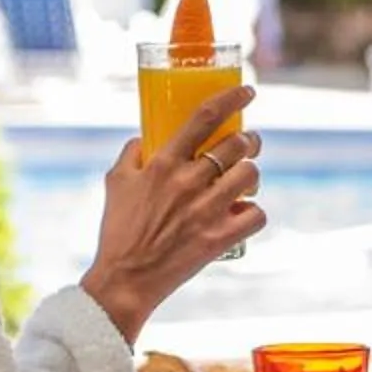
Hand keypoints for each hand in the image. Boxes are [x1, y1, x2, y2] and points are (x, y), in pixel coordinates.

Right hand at [81, 87, 263, 343]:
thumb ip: (131, 153)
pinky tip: (244, 212)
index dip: (232, 98)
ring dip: (252, 172)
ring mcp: (207, 211)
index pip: (205, 117)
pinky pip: (257, 215)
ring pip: (251, 175)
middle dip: (249, 140)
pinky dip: (254, 212)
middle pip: (236, 144)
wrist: (125, 279)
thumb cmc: (118, 230)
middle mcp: (188, 182)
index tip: (247, 92)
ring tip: (245, 176)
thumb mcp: (114, 183)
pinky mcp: (220, 239)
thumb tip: (145, 138)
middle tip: (247, 143)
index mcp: (164, 164)